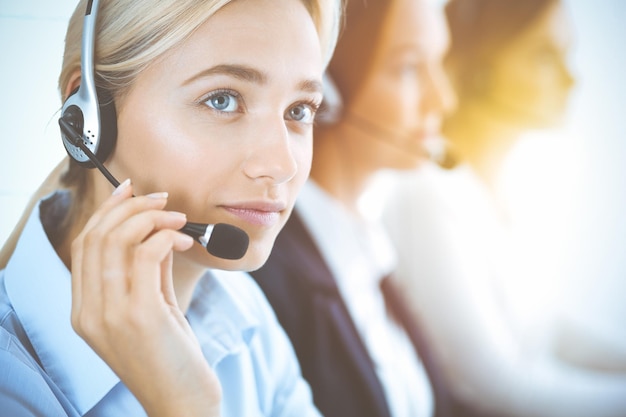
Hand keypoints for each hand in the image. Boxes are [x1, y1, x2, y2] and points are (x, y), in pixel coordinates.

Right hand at [70, 179, 220, 416]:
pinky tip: (183, 238)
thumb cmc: (171, 358)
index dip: (106, 211)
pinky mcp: (139, 315)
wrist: (182, 403)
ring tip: (177, 216)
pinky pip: (146, 255)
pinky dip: (165, 236)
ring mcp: (110, 314)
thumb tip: (157, 230)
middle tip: (162, 198)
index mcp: (85, 311)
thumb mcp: (153, 308)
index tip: (130, 190)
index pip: (84, 245)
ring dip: (150, 217)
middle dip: (130, 206)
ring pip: (115, 240)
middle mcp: (89, 312)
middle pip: (96, 237)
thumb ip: (149, 271)